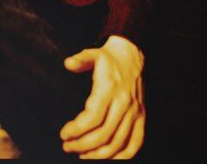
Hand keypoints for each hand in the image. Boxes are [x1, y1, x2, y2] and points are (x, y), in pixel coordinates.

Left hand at [60, 35, 144, 158]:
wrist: (132, 56)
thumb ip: (80, 60)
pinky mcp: (142, 118)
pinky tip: (105, 158)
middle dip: (83, 144)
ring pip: (118, 143)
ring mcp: (135, 113)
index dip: (77, 129)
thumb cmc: (108, 59)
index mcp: (110, 89)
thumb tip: (67, 64)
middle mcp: (124, 104)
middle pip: (104, 134)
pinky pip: (135, 144)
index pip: (93, 117)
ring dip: (98, 154)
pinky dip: (121, 156)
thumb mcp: (93, 54)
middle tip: (67, 146)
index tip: (64, 134)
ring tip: (81, 154)